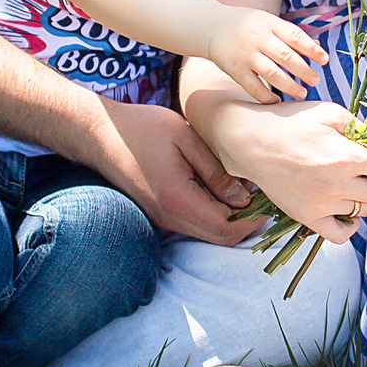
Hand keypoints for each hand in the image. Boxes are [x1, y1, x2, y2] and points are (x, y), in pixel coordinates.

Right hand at [91, 100, 255, 245]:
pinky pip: (195, 223)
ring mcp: (163, 218)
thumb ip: (216, 171)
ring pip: (209, 233)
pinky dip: (214, 213)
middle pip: (221, 238)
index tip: (267, 197)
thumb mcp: (186, 139)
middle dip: (247, 221)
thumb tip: (243, 197)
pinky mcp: (160, 213)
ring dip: (231, 217)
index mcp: (178, 200)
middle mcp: (170, 217)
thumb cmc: (143, 128)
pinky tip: (221, 188)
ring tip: (243, 187)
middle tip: (261, 193)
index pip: (227, 228)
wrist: (99, 134)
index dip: (254, 219)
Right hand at [200, 97, 366, 245]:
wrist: (250, 141)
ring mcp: (322, 205)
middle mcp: (337, 185)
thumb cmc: (291, 121)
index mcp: (346, 156)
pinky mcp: (308, 218)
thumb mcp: (330, 113)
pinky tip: (347, 205)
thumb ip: (361, 127)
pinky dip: (352, 223)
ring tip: (354, 180)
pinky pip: (343, 234)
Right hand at [206, 8, 328, 103]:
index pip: (295, 36)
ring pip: (272, 75)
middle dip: (304, 71)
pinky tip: (278, 101)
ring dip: (290, 87)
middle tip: (315, 81)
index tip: (325, 60)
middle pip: (287, 57)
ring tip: (302, 94)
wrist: (212, 27)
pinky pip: (254, 87)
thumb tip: (317, 47)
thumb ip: (290, 34)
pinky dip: (267, 97)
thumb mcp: (268, 21)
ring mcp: (246, 55)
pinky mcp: (235, 70)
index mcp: (269, 23)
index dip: (312, 49)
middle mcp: (258, 39)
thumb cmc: (248, 25)